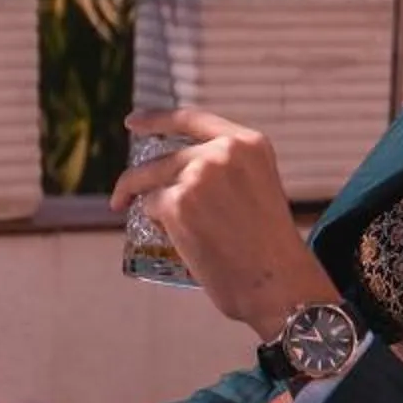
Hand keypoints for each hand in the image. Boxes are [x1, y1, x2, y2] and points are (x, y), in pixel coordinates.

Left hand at [109, 108, 339, 335]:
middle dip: (137, 175)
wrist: (277, 283)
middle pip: (165, 156)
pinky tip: (170, 237)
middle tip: (124, 193)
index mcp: (248, 143)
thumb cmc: (270, 248)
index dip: (158, 119)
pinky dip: (153, 222)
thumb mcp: (260, 188)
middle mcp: (222, 152)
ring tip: (127, 210)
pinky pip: (149, 207)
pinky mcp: (177, 203)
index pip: (193, 119)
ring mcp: (198, 175)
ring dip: (134, 196)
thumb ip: (228, 171)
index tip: (133, 123)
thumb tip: (183, 172)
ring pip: (148, 179)